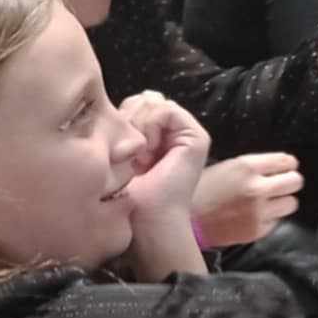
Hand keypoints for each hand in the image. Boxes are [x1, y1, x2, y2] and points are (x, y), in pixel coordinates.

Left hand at [117, 93, 209, 221]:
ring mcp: (190, 134)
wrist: (147, 221)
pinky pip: (166, 110)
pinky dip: (150, 128)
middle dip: (129, 120)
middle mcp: (177, 132)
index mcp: (160, 136)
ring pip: (154, 102)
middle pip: (145, 99)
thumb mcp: (122, 150)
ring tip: (138, 157)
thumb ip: (129, 124)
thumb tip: (141, 96)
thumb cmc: (128, 196)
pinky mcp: (197, 138)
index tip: (119, 149)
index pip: (139, 103)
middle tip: (128, 154)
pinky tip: (147, 152)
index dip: (123, 117)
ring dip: (138, 128)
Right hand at [192, 153, 303, 245]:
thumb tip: (277, 168)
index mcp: (248, 166)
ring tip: (268, 203)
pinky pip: (277, 221)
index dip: (287, 165)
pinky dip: (270, 218)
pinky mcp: (257, 231)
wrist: (184, 220)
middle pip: (296, 181)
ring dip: (282, 201)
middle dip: (289, 182)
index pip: (287, 161)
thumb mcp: (225, 167)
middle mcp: (257, 188)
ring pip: (291, 203)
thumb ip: (252, 167)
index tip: (283, 169)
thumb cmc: (200, 189)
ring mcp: (259, 211)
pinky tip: (254, 216)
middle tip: (279, 185)